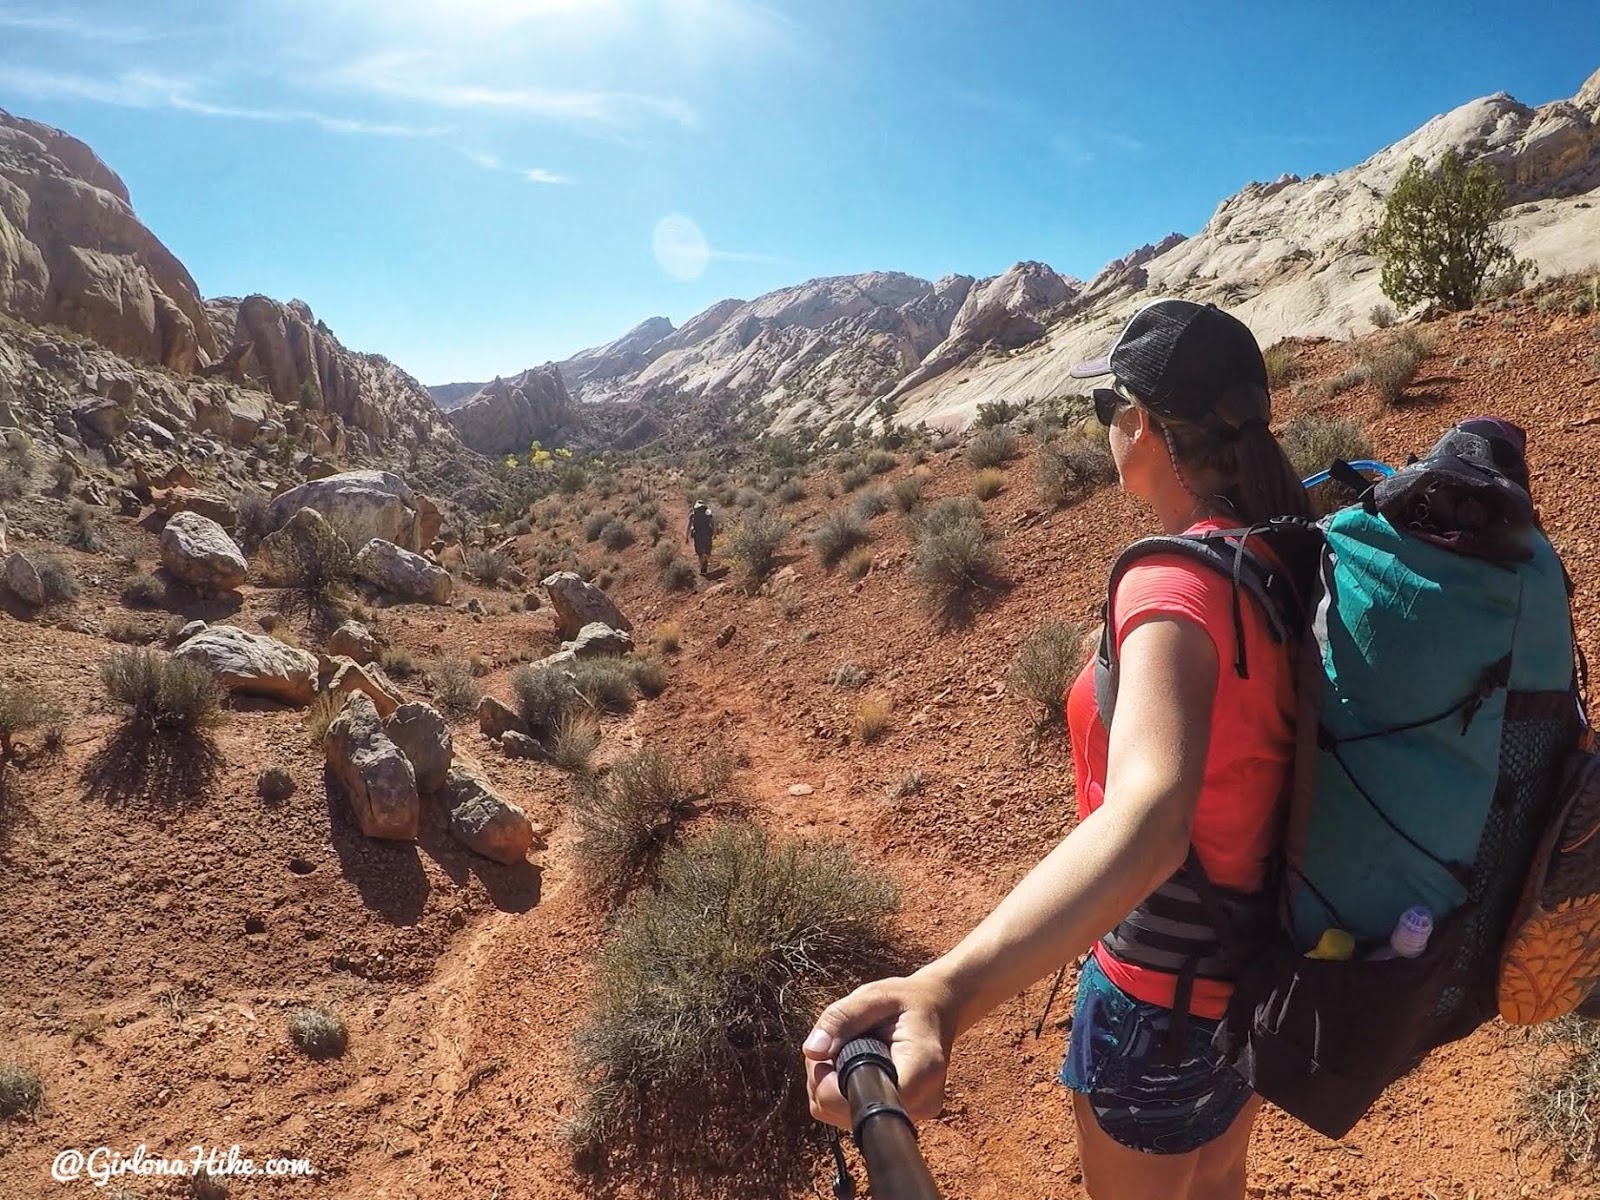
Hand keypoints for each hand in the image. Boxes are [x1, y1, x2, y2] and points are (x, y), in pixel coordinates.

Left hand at [802, 971, 955, 1130]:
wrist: (936, 1011)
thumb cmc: (906, 1002)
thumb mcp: (874, 996)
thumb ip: (841, 1019)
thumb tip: (812, 1051)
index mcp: (922, 1067)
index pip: (868, 1101)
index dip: (834, 1085)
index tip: (829, 1055)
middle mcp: (922, 1101)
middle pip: (851, 1114)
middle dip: (827, 1082)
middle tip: (835, 1045)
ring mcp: (913, 1114)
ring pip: (846, 1118)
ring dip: (831, 1088)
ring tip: (845, 1052)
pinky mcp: (901, 1117)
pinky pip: (853, 1116)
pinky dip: (840, 1094)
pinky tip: (849, 1066)